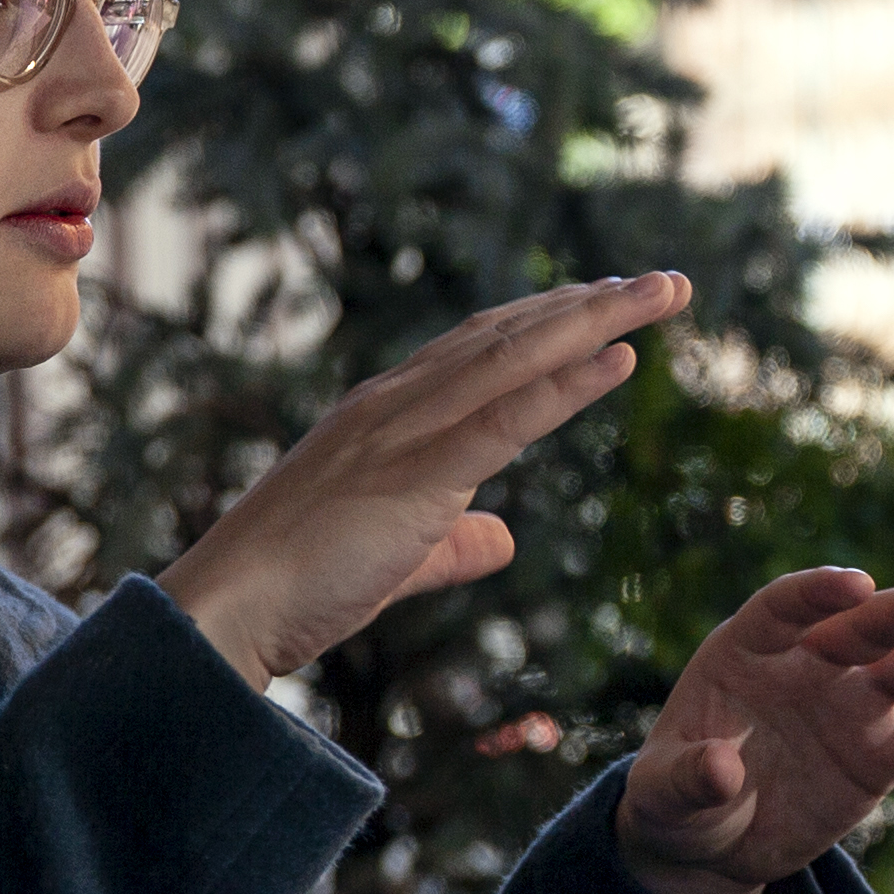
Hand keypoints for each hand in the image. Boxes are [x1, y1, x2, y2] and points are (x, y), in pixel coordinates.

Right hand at [160, 276, 686, 684]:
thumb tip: (504, 540)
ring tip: (661, 295)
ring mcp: (402, 432)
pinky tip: (620, 360)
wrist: (228, 611)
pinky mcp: (413, 476)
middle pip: (510, 335)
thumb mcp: (396, 560)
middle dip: (591, 305)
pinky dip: (567, 385)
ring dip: (596, 322)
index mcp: (386, 415)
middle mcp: (396, 404)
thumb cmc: (299, 589)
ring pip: (515, 358)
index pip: (482, 348)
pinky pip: (505, 419)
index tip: (610, 301)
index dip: (550, 320)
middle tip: (665, 282)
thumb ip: (454, 545)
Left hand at [617, 567, 893, 893]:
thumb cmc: (679, 799)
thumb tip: (724, 770)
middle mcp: (810, 661)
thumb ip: (689, 778)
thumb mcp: (666, 796)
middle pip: (865, 627)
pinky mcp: (887, 744)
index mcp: (747, 649)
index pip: (786, 606)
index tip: (856, 585)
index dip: (817, 593)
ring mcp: (854, 699)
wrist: (714, 840)